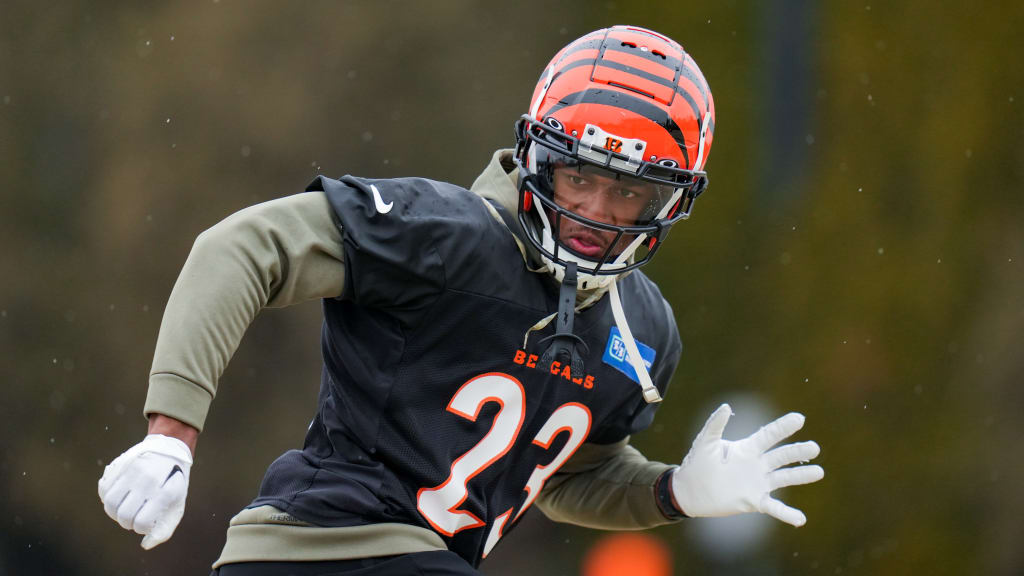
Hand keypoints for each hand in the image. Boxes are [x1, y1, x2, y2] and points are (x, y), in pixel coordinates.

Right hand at [98, 434, 192, 548]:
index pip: (142, 522)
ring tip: (124, 509)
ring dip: (114, 512)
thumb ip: (164, 528)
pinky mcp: (120, 464)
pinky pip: (103, 489)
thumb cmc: (174, 481)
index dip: (141, 528)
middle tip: (133, 518)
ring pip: (110, 503)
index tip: (146, 523)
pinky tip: (119, 497)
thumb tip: (145, 544)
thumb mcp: (177, 502)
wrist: (170, 447)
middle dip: (126, 523)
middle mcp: (147, 481)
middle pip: (124, 515)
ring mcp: (132, 471)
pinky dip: (107, 498)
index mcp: (165, 491)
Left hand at [671, 404, 823, 526]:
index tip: (799, 418)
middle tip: (815, 447)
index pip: (769, 435)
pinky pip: (774, 508)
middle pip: (781, 456)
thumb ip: (715, 424)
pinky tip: (801, 520)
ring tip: (819, 472)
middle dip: (798, 451)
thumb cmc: (697, 463)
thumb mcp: (705, 442)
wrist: (690, 491)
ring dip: (801, 476)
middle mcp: (757, 464)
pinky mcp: (754, 501)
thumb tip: (727, 406)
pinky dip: (787, 514)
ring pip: (784, 478)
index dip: (783, 427)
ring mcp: (758, 483)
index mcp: (747, 448)